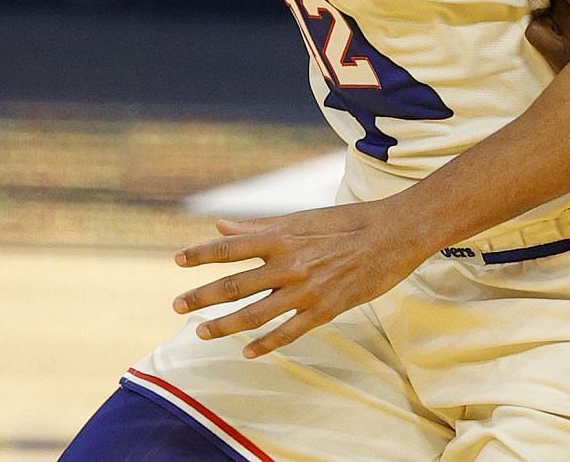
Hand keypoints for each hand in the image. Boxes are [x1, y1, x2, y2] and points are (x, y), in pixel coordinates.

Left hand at [171, 198, 433, 358]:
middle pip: (236, 284)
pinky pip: (289, 332)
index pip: (232, 247)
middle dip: (202, 296)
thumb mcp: (302, 218)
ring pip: (256, 313)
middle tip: (175, 305)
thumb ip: (259, 226)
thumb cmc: (348, 222)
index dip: (202, 254)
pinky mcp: (325, 310)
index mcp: (283, 236)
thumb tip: (221, 226)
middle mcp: (289, 264)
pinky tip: (247, 351)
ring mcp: (307, 290)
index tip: (177, 261)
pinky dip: (266, 344)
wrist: (394, 235)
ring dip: (225, 324)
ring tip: (201, 332)